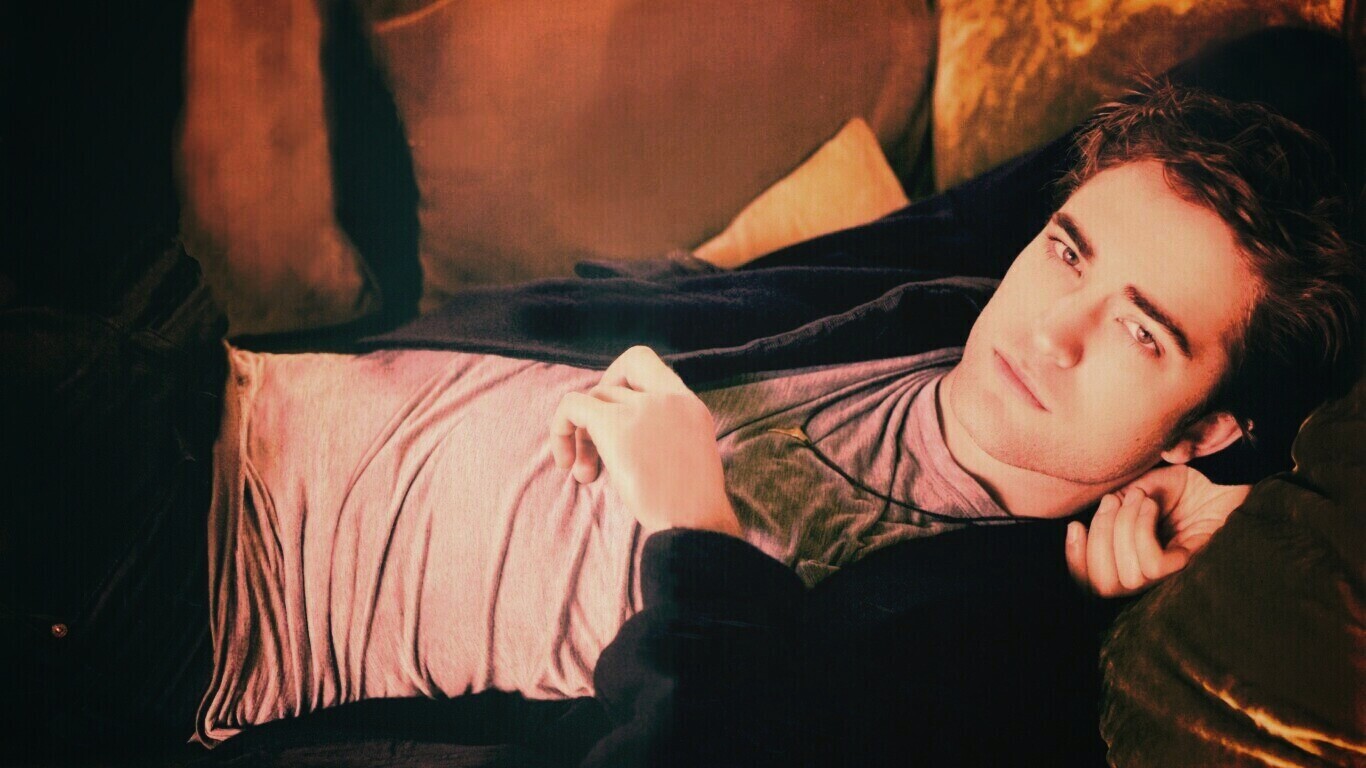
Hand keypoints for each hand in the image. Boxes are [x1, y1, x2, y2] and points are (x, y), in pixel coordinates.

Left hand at [549, 346, 740, 536]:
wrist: (695, 526)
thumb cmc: (691, 510)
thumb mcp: (687, 458)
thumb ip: (664, 436)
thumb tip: (625, 441)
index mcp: (688, 404)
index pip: (645, 364)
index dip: (617, 381)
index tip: (614, 416)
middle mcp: (668, 397)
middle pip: (613, 384)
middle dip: (596, 410)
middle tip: (592, 442)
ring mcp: (643, 408)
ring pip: (594, 397)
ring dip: (581, 435)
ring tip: (584, 474)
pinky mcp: (616, 425)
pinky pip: (572, 406)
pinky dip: (560, 430)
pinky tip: (565, 464)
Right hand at [1064, 464, 1249, 596]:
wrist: (1217, 470)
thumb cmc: (1179, 481)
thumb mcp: (1134, 491)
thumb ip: (1110, 510)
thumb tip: (1087, 523)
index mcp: (1129, 560)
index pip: (1092, 585)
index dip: (1076, 562)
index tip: (1075, 527)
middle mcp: (1149, 574)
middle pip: (1105, 586)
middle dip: (1099, 539)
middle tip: (1111, 503)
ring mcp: (1171, 572)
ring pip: (1129, 577)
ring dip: (1122, 530)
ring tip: (1137, 500)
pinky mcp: (1190, 562)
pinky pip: (1153, 564)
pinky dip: (1142, 530)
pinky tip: (1150, 505)